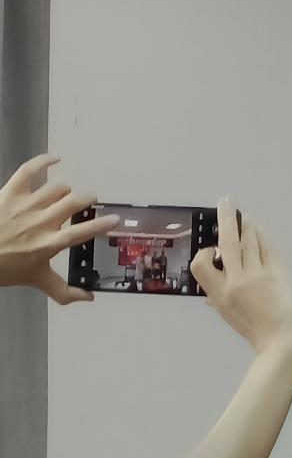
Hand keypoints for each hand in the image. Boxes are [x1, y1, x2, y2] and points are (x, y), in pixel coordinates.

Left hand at [0, 155, 110, 304]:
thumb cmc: (5, 268)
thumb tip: (90, 298)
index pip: (83, 231)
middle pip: (74, 202)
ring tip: (64, 195)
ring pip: (57, 188)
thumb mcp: (36, 281)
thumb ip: (64, 291)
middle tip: (88, 202)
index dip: (102, 224)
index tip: (115, 219)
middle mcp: (42, 221)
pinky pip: (29, 170)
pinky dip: (44, 161)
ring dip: (65, 191)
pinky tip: (55, 159)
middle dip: (86, 200)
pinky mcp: (10, 192)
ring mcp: (26, 204)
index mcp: (50, 243)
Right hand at [196, 201, 291, 357]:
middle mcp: (236, 281)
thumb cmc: (257, 330)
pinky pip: (267, 248)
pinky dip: (262, 235)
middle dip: (225, 219)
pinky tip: (260, 229)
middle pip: (227, 243)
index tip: (211, 249)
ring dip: (247, 225)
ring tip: (245, 216)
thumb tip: (210, 296)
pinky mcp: (278, 271)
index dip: (204, 253)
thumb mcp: (231, 317)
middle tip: (226, 202)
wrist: (285, 339)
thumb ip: (220, 301)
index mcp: (219, 295)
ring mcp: (258, 274)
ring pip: (249, 240)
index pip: (200, 265)